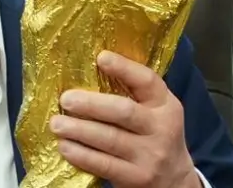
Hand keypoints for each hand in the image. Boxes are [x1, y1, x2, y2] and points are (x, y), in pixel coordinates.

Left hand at [49, 51, 200, 187]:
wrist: (175, 180)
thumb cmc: (154, 135)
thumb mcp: (155, 111)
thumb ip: (133, 93)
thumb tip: (88, 69)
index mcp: (165, 105)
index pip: (147, 81)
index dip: (124, 68)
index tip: (101, 57)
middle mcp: (161, 128)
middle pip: (123, 112)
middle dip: (91, 104)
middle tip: (66, 99)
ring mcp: (150, 155)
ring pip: (110, 139)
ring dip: (79, 130)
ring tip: (57, 124)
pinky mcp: (137, 178)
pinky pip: (104, 165)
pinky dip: (82, 155)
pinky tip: (65, 147)